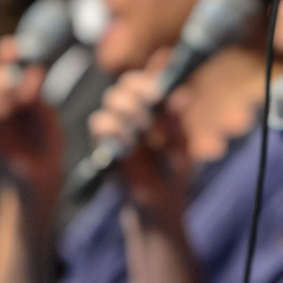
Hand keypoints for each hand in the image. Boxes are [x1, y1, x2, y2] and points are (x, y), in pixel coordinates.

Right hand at [0, 36, 63, 194]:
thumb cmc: (45, 140)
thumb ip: (37, 98)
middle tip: (14, 89)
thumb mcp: (48, 118)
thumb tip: (33, 71)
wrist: (40, 174)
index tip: (14, 51)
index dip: (6, 52)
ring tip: (5, 111)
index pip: (3, 59)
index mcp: (13, 84)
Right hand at [89, 69, 188, 222]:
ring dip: (127, 109)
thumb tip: (183, 93)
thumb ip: (177, 122)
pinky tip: (129, 144)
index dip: (149, 78)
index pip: (145, 80)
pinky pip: (99, 123)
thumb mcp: (181, 148)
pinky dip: (113, 129)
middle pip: (124, 84)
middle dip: (137, 91)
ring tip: (142, 130)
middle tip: (152, 105)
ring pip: (111, 99)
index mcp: (154, 107)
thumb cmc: (174, 172)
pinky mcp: (102, 142)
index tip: (158, 92)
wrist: (157, 204)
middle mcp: (133, 111)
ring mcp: (116, 125)